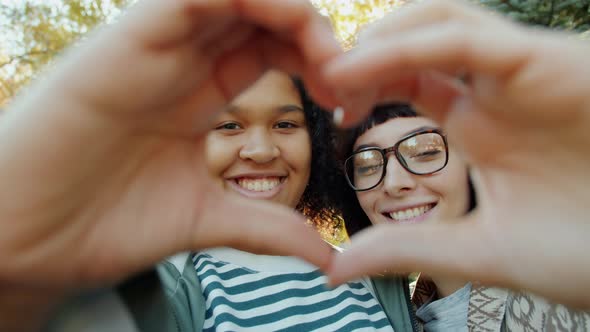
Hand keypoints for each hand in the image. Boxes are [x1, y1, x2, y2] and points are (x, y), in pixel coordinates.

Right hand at [0, 0, 340, 297]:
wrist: (27, 241)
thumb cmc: (105, 224)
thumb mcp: (205, 220)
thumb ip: (265, 227)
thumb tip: (327, 256)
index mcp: (198, 94)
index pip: (269, 46)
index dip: (318, 60)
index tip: (347, 100)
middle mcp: (179, 61)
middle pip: (259, 13)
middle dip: (313, 32)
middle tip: (346, 75)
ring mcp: (152, 47)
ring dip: (287, 10)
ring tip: (324, 53)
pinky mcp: (124, 42)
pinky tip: (278, 20)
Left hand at [323, 0, 589, 308]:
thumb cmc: (586, 253)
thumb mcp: (480, 251)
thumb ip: (408, 249)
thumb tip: (335, 267)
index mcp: (478, 124)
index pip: (409, 77)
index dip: (364, 82)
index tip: (333, 108)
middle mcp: (495, 90)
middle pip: (418, 38)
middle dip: (365, 50)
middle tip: (323, 79)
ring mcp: (521, 72)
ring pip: (441, 19)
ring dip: (384, 35)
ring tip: (337, 68)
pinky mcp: (549, 61)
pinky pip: (471, 36)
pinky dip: (417, 42)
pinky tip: (368, 64)